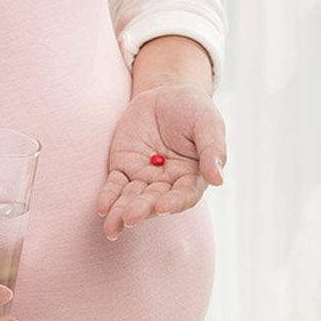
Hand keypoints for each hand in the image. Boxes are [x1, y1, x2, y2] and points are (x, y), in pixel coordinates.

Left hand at [96, 83, 226, 239]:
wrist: (166, 94)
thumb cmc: (193, 110)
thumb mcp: (208, 122)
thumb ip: (213, 149)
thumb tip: (218, 180)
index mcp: (193, 177)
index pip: (185, 195)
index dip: (175, 203)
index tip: (164, 207)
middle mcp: (168, 183)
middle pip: (154, 201)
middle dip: (142, 209)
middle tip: (131, 217)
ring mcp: (144, 177)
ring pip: (132, 198)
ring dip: (121, 212)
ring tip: (111, 226)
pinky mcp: (123, 168)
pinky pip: (114, 185)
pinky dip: (108, 197)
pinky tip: (102, 208)